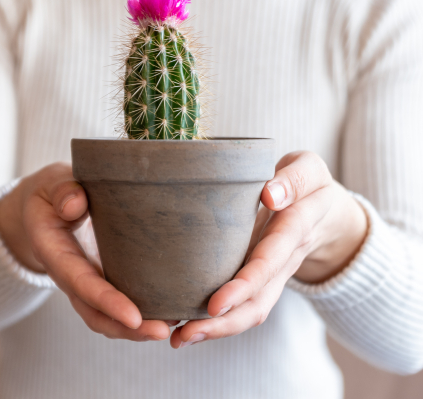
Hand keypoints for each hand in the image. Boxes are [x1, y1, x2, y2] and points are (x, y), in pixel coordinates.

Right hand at [0, 162, 173, 341]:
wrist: (45, 206)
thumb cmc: (51, 193)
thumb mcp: (51, 184)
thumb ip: (62, 191)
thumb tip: (76, 204)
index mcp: (55, 251)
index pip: (80, 282)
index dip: (106, 301)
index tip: (133, 317)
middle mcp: (69, 274)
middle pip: (94, 312)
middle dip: (127, 328)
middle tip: (163, 332)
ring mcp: (85, 279)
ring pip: (105, 315)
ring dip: (135, 328)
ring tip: (172, 326)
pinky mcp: (100, 277)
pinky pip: (115, 303)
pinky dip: (138, 314)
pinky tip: (166, 312)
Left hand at [170, 151, 367, 348]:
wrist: (328, 211)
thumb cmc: (310, 185)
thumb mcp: (309, 170)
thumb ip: (295, 180)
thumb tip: (271, 195)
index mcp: (295, 228)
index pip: (270, 261)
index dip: (245, 284)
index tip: (215, 303)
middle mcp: (284, 258)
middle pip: (260, 300)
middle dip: (225, 322)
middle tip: (185, 333)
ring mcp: (274, 273)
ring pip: (252, 310)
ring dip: (218, 329)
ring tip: (179, 338)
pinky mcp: (262, 277)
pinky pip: (245, 304)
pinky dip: (219, 319)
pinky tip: (187, 323)